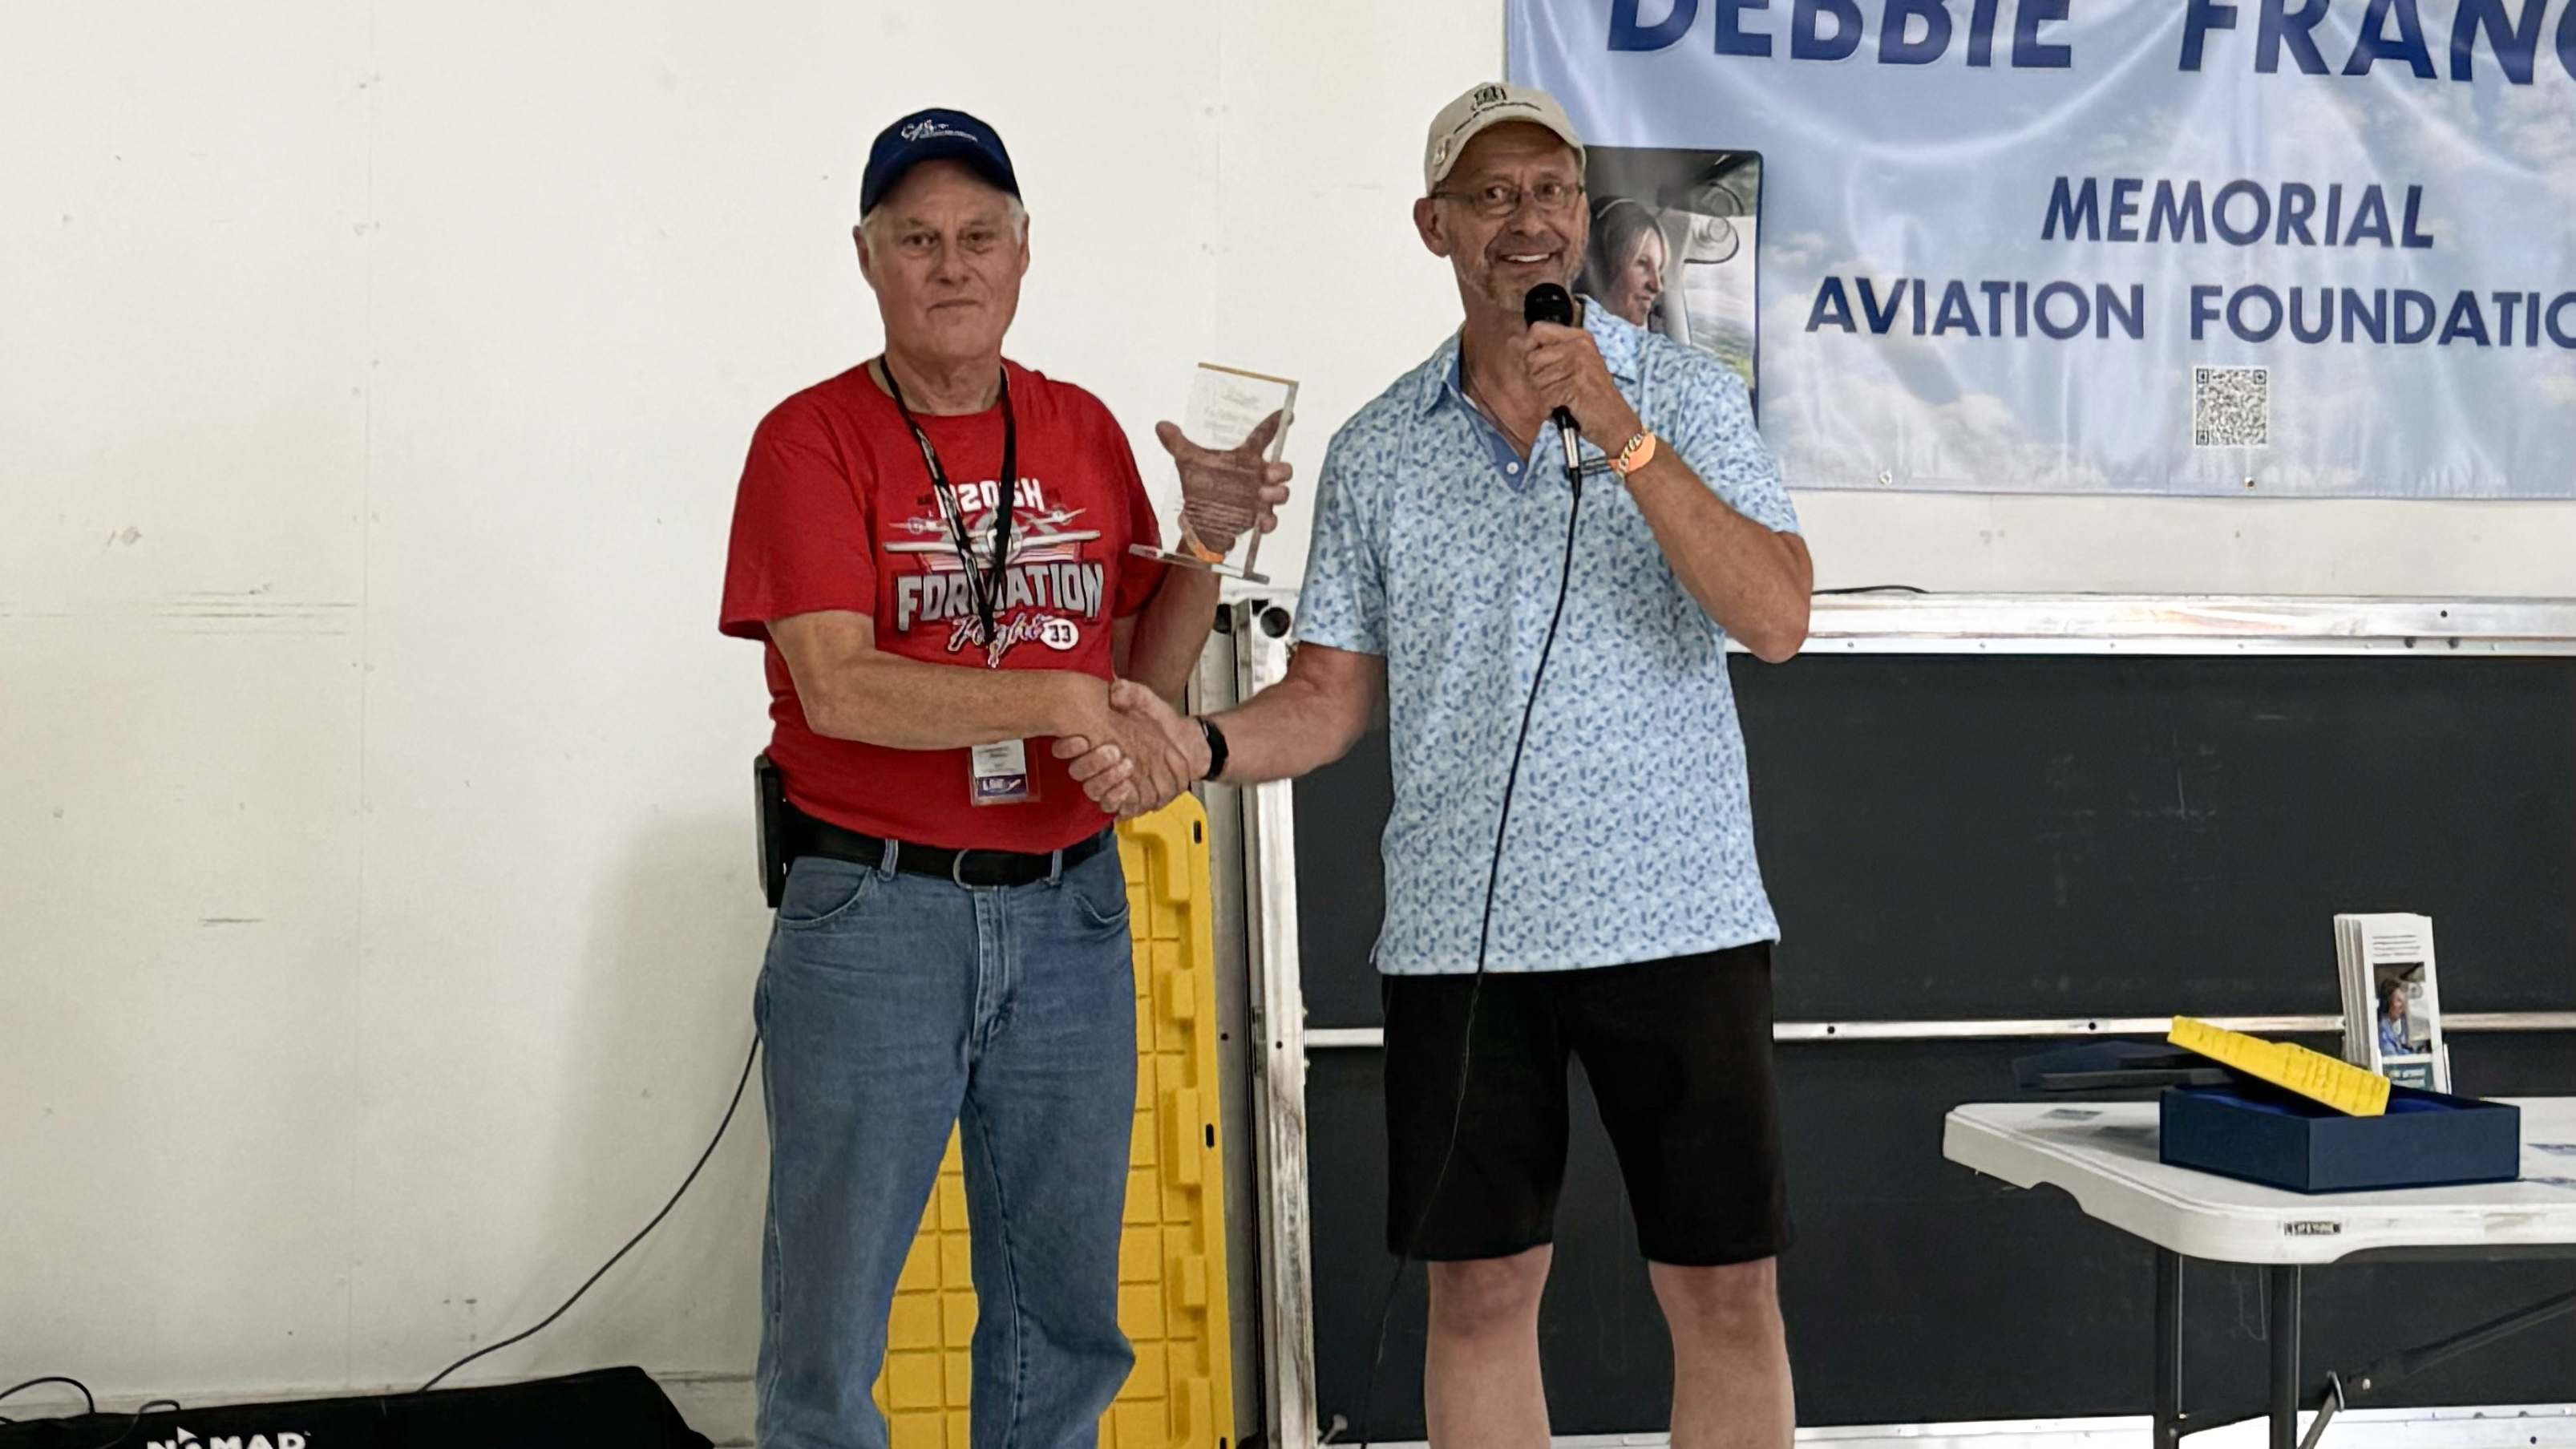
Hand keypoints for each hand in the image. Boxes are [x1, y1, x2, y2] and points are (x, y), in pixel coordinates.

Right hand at [1051, 678, 1210, 818]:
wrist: (1184, 742)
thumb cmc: (1157, 721)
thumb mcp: (1145, 701)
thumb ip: (1130, 693)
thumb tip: (1115, 690)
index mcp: (1093, 740)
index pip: (1064, 748)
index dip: (1067, 746)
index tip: (1081, 739)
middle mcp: (1096, 764)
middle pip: (1078, 771)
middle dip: (1092, 763)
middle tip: (1113, 750)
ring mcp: (1110, 783)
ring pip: (1093, 790)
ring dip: (1106, 780)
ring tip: (1127, 765)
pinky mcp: (1125, 800)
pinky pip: (1111, 806)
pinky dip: (1117, 798)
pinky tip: (1129, 786)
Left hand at [1155, 411, 1293, 558]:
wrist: (1199, 520)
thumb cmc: (1201, 486)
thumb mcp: (1189, 463)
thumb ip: (1177, 443)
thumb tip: (1161, 425)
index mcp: (1245, 457)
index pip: (1264, 435)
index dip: (1277, 423)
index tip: (1287, 414)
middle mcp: (1257, 476)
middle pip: (1282, 468)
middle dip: (1282, 469)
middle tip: (1271, 473)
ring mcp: (1260, 498)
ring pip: (1281, 493)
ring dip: (1277, 493)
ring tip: (1264, 494)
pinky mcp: (1257, 518)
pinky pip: (1270, 519)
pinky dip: (1269, 520)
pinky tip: (1261, 520)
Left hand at [1521, 322, 1643, 447]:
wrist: (1615, 422)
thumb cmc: (1592, 398)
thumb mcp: (1576, 367)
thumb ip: (1553, 355)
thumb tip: (1520, 351)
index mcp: (1579, 338)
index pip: (1538, 330)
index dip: (1528, 349)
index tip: (1531, 367)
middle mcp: (1579, 346)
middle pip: (1532, 357)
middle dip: (1534, 379)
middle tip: (1548, 391)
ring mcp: (1578, 364)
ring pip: (1536, 378)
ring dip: (1541, 395)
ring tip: (1556, 401)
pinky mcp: (1575, 384)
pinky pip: (1545, 394)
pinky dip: (1547, 407)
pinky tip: (1557, 409)